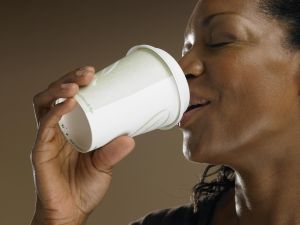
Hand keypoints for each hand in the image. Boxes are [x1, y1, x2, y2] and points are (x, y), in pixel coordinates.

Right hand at [30, 66, 134, 224]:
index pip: (69, 98)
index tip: (94, 74)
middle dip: (69, 79)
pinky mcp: (40, 150)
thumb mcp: (104, 166)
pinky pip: (44, 125)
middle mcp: (57, 129)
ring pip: (44, 103)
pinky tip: (69, 103)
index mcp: (72, 129)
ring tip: (76, 83)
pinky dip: (56, 111)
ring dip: (59, 89)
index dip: (78, 83)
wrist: (71, 212)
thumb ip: (113, 152)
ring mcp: (48, 138)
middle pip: (55, 95)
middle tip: (87, 73)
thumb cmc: (84, 187)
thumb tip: (130, 138)